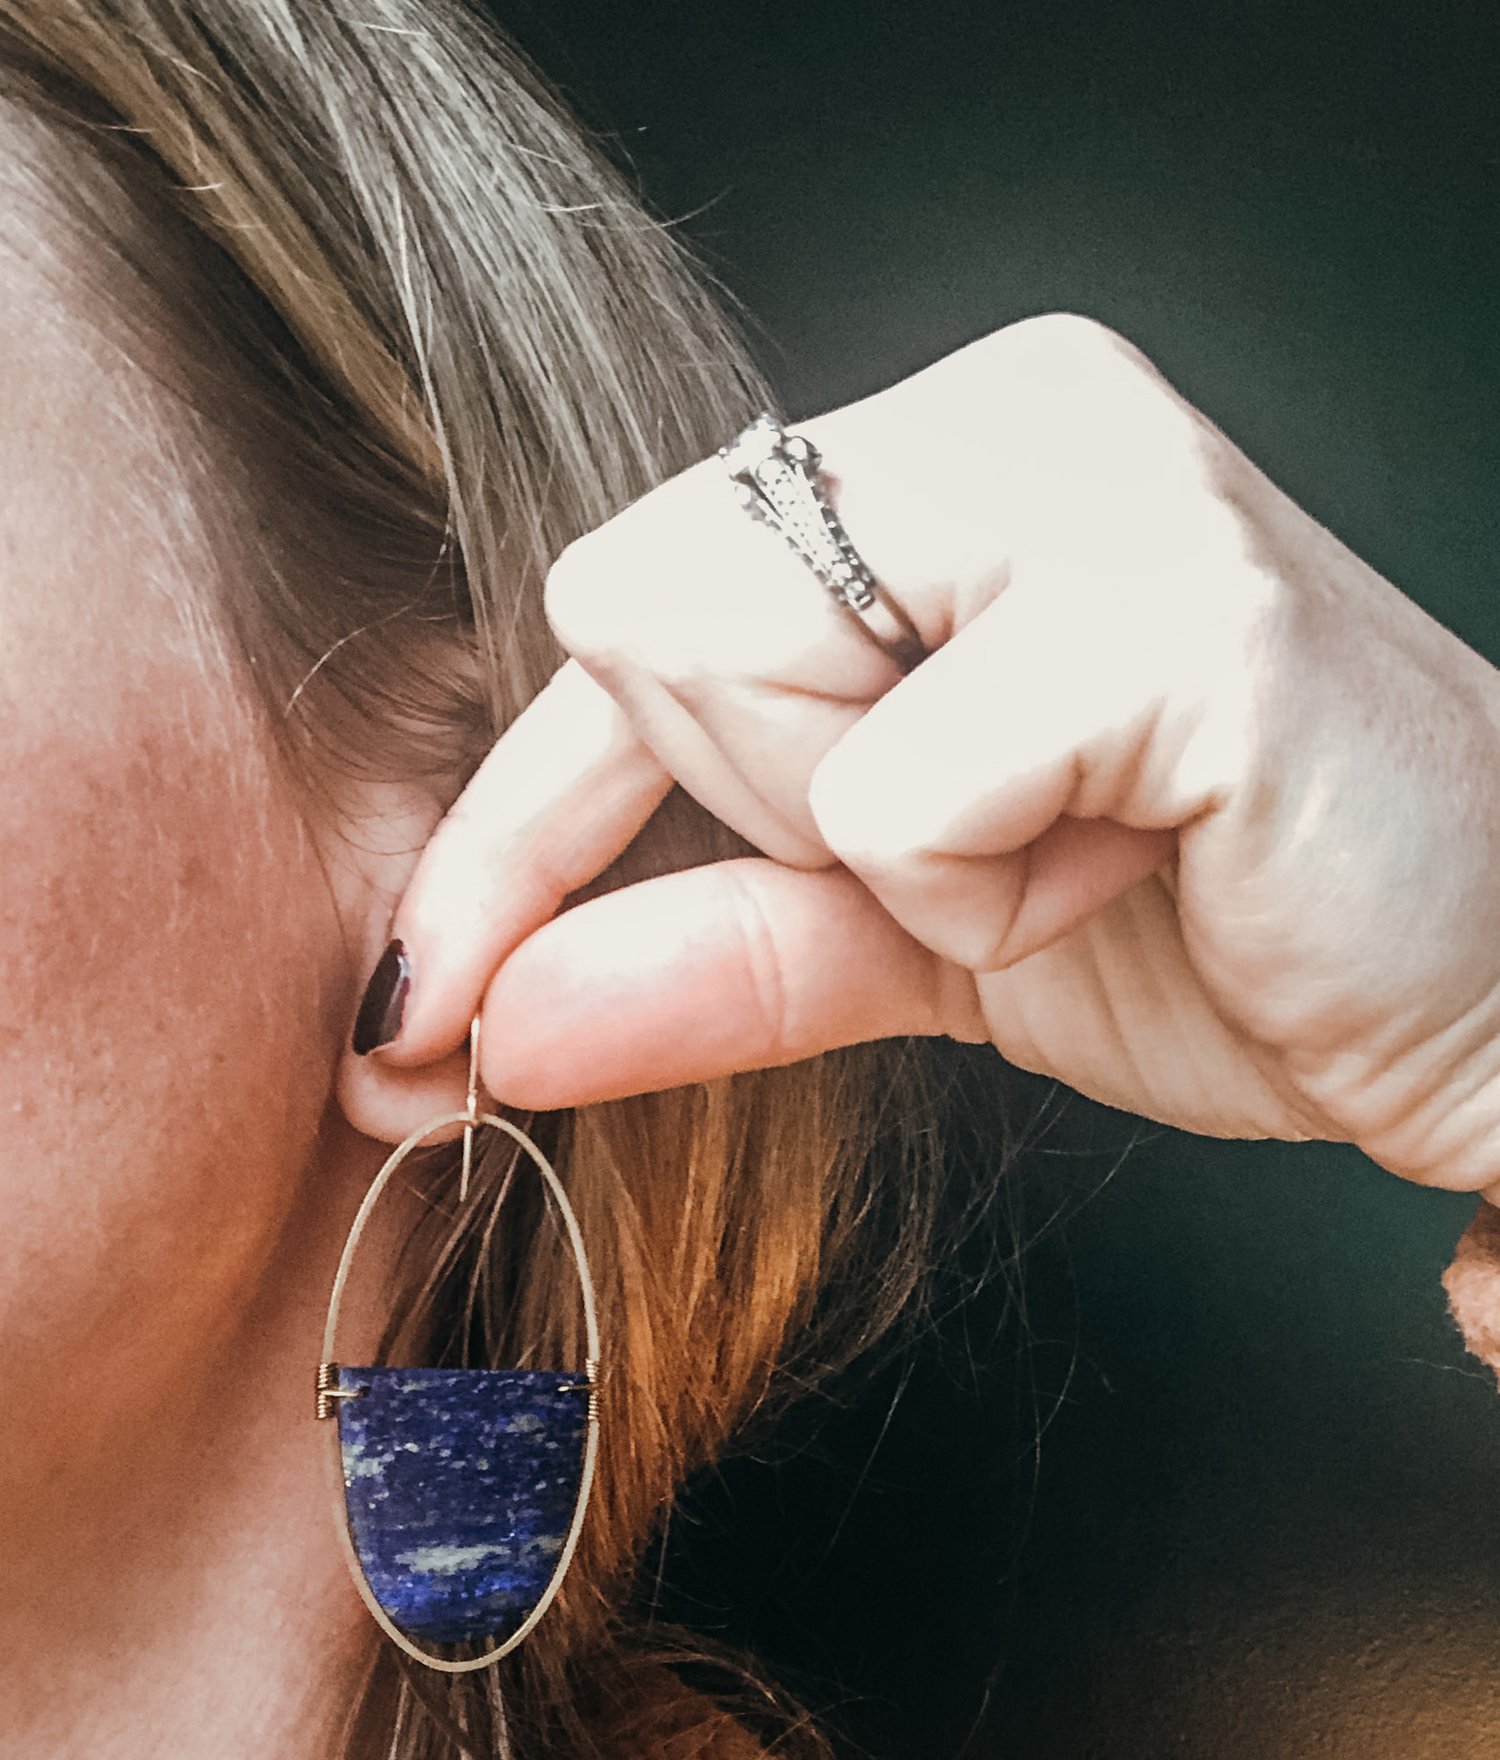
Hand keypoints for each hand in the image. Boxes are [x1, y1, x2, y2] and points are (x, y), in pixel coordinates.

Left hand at [349, 314, 1499, 1195]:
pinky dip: (989, 893)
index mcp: (932, 464)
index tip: (420, 1003)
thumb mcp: (920, 941)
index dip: (511, 824)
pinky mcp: (1169, 600)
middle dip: (771, 810)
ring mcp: (1090, 476)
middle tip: (987, 850)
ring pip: (734, 669)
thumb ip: (713, 951)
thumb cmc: (1226, 926)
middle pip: (632, 613)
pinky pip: (895, 788)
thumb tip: (492, 1020)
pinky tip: (1146, 856)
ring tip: (1084, 843)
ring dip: (891, 851)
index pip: (618, 609)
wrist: (1480, 995)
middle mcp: (1000, 411)